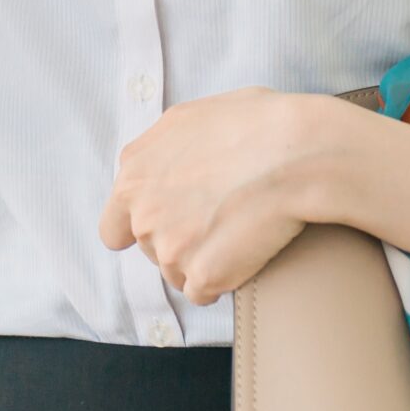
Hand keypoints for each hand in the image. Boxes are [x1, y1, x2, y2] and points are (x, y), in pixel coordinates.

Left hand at [98, 87, 331, 305]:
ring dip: (200, 263)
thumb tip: (161, 165)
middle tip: (216, 222)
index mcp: (134, 174)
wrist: (295, 153)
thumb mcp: (189, 118)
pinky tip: (243, 256)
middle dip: (177, 242)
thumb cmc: (255, 125)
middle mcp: (143, 213)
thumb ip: (160, 149)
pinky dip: (221, 282)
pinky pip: (203, 293)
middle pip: (149, 250)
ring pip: (176, 274)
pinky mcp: (202, 275)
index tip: (162, 228)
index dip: (137, 229)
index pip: (114, 227)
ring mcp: (170, 248)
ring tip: (235, 234)